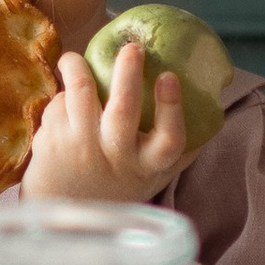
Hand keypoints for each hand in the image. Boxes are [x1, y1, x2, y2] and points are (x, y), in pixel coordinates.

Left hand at [23, 46, 187, 204]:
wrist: (63, 216)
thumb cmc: (115, 189)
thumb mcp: (151, 177)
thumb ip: (178, 152)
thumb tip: (213, 111)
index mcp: (146, 166)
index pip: (169, 139)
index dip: (172, 106)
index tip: (169, 76)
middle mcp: (115, 158)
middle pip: (124, 109)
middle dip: (128, 73)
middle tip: (132, 48)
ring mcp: (81, 149)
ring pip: (81, 94)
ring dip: (77, 67)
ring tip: (75, 59)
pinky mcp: (52, 141)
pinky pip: (58, 104)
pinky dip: (61, 95)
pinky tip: (62, 97)